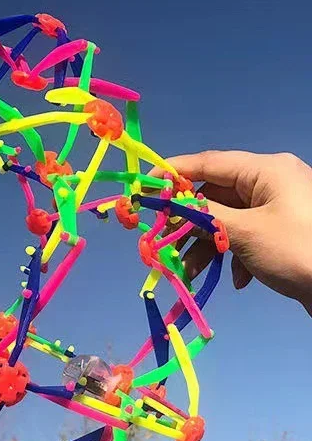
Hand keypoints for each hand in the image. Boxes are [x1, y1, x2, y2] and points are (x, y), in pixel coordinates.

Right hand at [160, 151, 311, 313]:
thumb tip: (172, 208)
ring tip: (191, 271)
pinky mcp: (283, 232)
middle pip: (214, 195)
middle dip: (188, 221)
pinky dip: (233, 255)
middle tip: (162, 241)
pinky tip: (237, 278)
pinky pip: (245, 236)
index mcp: (266, 170)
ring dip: (206, 246)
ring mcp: (279, 208)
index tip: (143, 187)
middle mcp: (271, 183)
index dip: (172, 173)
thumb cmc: (298, 251)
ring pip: (227, 220)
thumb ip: (203, 216)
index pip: (208, 162)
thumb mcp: (244, 232)